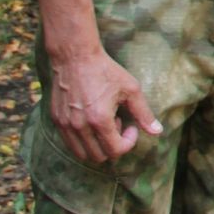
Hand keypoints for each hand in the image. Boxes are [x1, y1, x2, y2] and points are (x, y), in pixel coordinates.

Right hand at [47, 47, 162, 163]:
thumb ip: (144, 113)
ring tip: (104, 122)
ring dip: (97, 144)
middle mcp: (79, 126)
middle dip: (112, 145)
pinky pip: (70, 143)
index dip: (128, 143)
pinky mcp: (56, 120)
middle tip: (118, 123)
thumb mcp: (131, 89)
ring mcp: (64, 125)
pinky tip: (91, 118)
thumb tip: (157, 132)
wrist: (75, 57)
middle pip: (99, 157)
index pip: (115, 151)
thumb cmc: (105, 71)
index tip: (131, 127)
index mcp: (99, 120)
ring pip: (82, 154)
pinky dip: (83, 139)